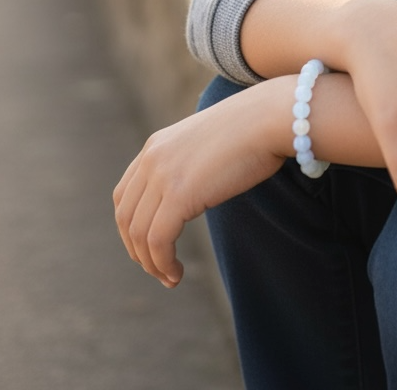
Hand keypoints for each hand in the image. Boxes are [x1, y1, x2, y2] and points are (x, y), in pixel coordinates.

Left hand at [113, 77, 293, 287]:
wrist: (271, 118)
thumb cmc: (255, 129)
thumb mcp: (209, 143)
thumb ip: (192, 162)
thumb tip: (198, 186)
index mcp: (156, 145)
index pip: (125, 195)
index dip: (131, 227)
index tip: (150, 247)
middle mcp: (152, 159)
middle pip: (126, 217)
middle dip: (137, 250)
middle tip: (158, 269)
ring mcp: (163, 176)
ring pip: (139, 234)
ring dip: (151, 263)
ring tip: (170, 277)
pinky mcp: (179, 195)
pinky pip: (158, 241)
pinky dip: (162, 264)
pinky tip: (176, 274)